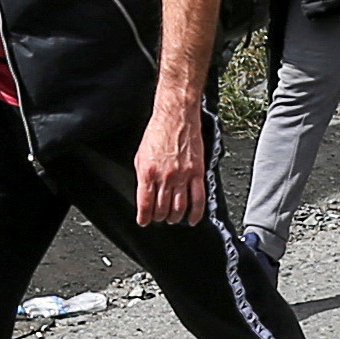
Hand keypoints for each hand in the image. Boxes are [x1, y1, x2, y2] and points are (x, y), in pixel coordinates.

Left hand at [132, 102, 207, 230]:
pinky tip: (192, 219)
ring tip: (172, 219)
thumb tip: (145, 195)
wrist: (176, 117)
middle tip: (159, 218)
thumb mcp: (140, 156)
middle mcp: (165, 177)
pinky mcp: (197, 173)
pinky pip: (198, 199)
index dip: (144, 217)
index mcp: (148, 172)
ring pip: (179, 208)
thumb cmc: (158, 132)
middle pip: (162, 208)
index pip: (145, 204)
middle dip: (159, 217)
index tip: (144, 221)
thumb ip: (143, 177)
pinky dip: (195, 213)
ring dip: (174, 217)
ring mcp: (182, 176)